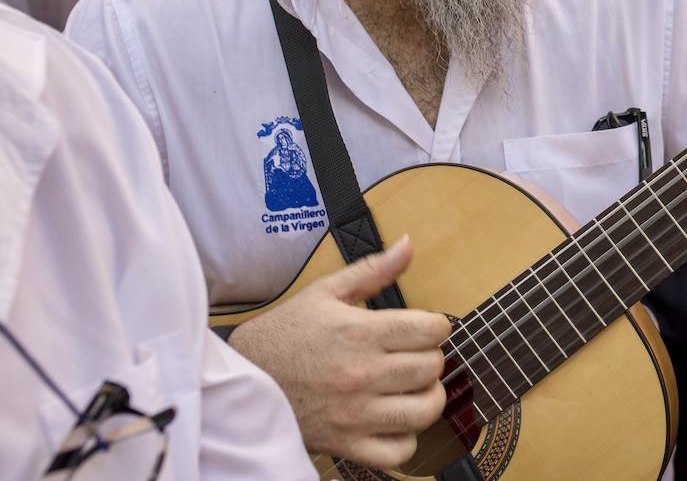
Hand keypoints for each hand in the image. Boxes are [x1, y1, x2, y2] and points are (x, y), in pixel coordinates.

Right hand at [228, 236, 451, 466]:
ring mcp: (355, 413)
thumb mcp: (326, 292)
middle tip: (413, 355)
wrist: (241, 379)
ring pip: (425, 410)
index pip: (431, 330)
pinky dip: (406, 438)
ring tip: (413, 386)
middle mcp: (362, 374)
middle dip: (430, 357)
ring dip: (428, 396)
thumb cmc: (285, 334)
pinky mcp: (346, 444)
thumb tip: (408, 245)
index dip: (436, 326)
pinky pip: (399, 452)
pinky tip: (395, 419)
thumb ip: (373, 270)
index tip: (423, 328)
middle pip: (432, 367)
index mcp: (359, 333)